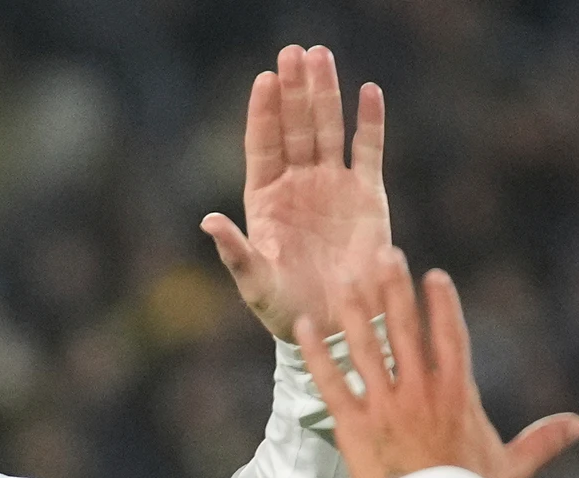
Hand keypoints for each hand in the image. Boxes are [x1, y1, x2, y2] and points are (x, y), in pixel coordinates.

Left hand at [202, 45, 390, 340]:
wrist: (333, 325)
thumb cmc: (284, 308)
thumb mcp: (254, 282)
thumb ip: (234, 251)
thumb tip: (208, 220)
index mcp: (265, 200)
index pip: (263, 145)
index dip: (264, 113)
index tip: (264, 79)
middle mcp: (298, 185)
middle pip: (295, 127)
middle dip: (294, 90)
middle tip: (294, 52)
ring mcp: (332, 186)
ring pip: (328, 129)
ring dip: (326, 94)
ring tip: (321, 56)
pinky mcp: (367, 196)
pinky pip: (368, 151)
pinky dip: (370, 122)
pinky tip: (369, 91)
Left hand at [295, 250, 578, 477]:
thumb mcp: (511, 465)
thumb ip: (541, 440)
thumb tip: (578, 425)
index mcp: (456, 393)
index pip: (450, 336)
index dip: (441, 304)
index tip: (434, 276)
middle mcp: (421, 390)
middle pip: (405, 329)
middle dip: (394, 290)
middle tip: (383, 254)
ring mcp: (386, 405)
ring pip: (366, 347)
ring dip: (353, 310)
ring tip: (342, 279)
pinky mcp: (354, 425)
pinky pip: (330, 381)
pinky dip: (314, 353)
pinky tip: (301, 327)